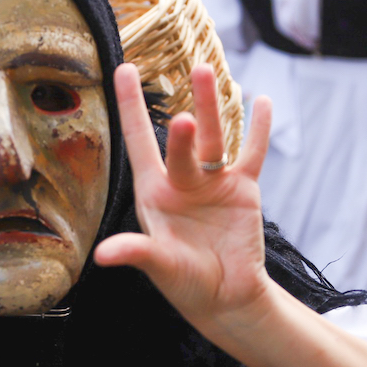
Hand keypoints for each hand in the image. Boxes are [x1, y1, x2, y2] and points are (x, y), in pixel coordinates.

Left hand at [94, 63, 274, 328]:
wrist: (226, 298)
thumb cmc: (185, 284)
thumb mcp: (160, 267)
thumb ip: (136, 253)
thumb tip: (103, 256)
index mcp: (154, 192)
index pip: (138, 141)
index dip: (130, 106)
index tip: (123, 68)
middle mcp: (181, 180)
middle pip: (181, 142)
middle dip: (184, 125)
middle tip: (186, 105)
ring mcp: (213, 181)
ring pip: (214, 137)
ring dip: (212, 106)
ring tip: (207, 72)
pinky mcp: (243, 189)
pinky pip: (252, 154)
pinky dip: (259, 130)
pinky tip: (263, 101)